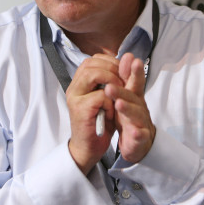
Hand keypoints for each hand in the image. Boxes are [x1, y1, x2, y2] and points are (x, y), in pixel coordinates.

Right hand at [66, 54, 121, 174]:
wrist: (90, 148)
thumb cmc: (100, 122)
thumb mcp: (110, 97)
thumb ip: (117, 78)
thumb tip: (129, 57)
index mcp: (79, 82)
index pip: (93, 59)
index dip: (110, 62)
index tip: (121, 74)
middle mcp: (74, 87)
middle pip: (92, 63)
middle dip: (112, 70)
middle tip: (122, 84)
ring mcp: (75, 97)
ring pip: (95, 74)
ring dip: (112, 82)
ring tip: (117, 96)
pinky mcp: (80, 109)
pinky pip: (100, 96)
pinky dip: (110, 103)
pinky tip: (111, 113)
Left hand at [105, 52, 155, 163]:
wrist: (138, 141)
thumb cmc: (129, 115)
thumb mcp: (126, 95)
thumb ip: (126, 78)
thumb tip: (127, 56)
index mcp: (134, 95)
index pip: (134, 81)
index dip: (134, 71)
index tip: (131, 59)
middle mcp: (139, 106)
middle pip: (133, 97)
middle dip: (122, 90)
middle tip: (110, 87)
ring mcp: (141, 122)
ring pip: (136, 115)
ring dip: (128, 109)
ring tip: (118, 104)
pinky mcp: (141, 137)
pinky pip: (140, 135)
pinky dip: (138, 133)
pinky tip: (134, 131)